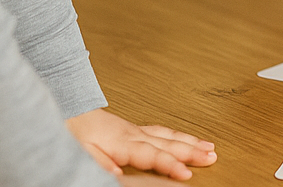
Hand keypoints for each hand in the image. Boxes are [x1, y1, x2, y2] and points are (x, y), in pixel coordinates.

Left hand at [67, 108, 216, 180]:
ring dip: (191, 141)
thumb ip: (102, 163)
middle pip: (169, 143)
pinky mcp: (134, 129)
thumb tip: (118, 174)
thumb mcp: (82, 152)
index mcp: (124, 142)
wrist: (70, 109)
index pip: (154, 155)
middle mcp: (134, 134)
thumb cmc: (74, 131)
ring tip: (209, 147)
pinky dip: (179, 135)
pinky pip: (163, 131)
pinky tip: (187, 138)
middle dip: (192, 151)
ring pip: (169, 135)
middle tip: (212, 156)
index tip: (187, 173)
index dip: (172, 165)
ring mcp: (137, 130)